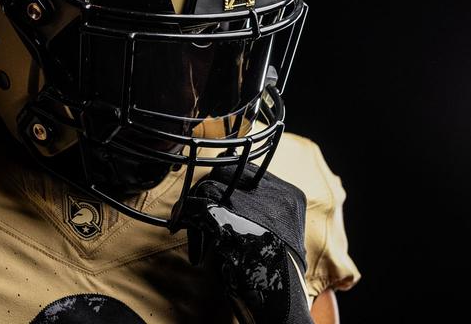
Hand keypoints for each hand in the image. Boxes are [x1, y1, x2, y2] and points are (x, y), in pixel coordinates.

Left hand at [178, 163, 312, 323]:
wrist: (282, 300)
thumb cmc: (275, 270)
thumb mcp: (277, 231)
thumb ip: (258, 208)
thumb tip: (219, 192)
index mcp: (289, 195)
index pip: (248, 169)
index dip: (225, 182)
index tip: (212, 199)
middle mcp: (275, 195)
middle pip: (227, 172)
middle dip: (207, 190)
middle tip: (197, 212)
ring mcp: (255, 207)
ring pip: (209, 187)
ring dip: (194, 208)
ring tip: (192, 229)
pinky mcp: (233, 222)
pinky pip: (198, 206)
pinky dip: (184, 216)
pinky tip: (181, 228)